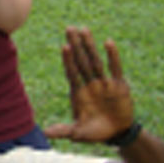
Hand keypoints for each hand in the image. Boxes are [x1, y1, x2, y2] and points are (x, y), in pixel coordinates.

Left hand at [44, 27, 133, 142]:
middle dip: (75, 45)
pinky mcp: (119, 86)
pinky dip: (112, 56)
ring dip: (90, 45)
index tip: (64, 46)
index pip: (71, 72)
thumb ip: (63, 131)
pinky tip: (108, 42)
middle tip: (69, 28)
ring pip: (96, 60)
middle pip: (81, 61)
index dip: (68, 60)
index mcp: (78, 92)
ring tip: (83, 29)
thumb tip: (44, 133)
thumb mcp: (78, 133)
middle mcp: (89, 84)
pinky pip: (115, 68)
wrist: (116, 134)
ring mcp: (104, 83)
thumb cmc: (94, 132)